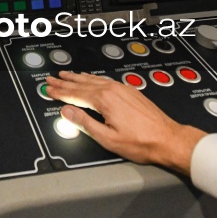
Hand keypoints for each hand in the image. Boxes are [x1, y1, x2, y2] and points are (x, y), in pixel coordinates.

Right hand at [45, 71, 205, 175]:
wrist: (168, 139)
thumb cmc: (141, 142)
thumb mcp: (107, 138)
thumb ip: (85, 122)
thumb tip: (67, 112)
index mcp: (105, 100)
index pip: (75, 94)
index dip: (60, 93)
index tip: (49, 90)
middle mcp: (113, 90)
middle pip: (82, 84)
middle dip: (65, 82)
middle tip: (51, 79)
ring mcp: (122, 89)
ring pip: (94, 79)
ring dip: (78, 77)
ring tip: (66, 75)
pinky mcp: (130, 91)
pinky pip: (105, 80)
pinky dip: (93, 78)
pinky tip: (90, 78)